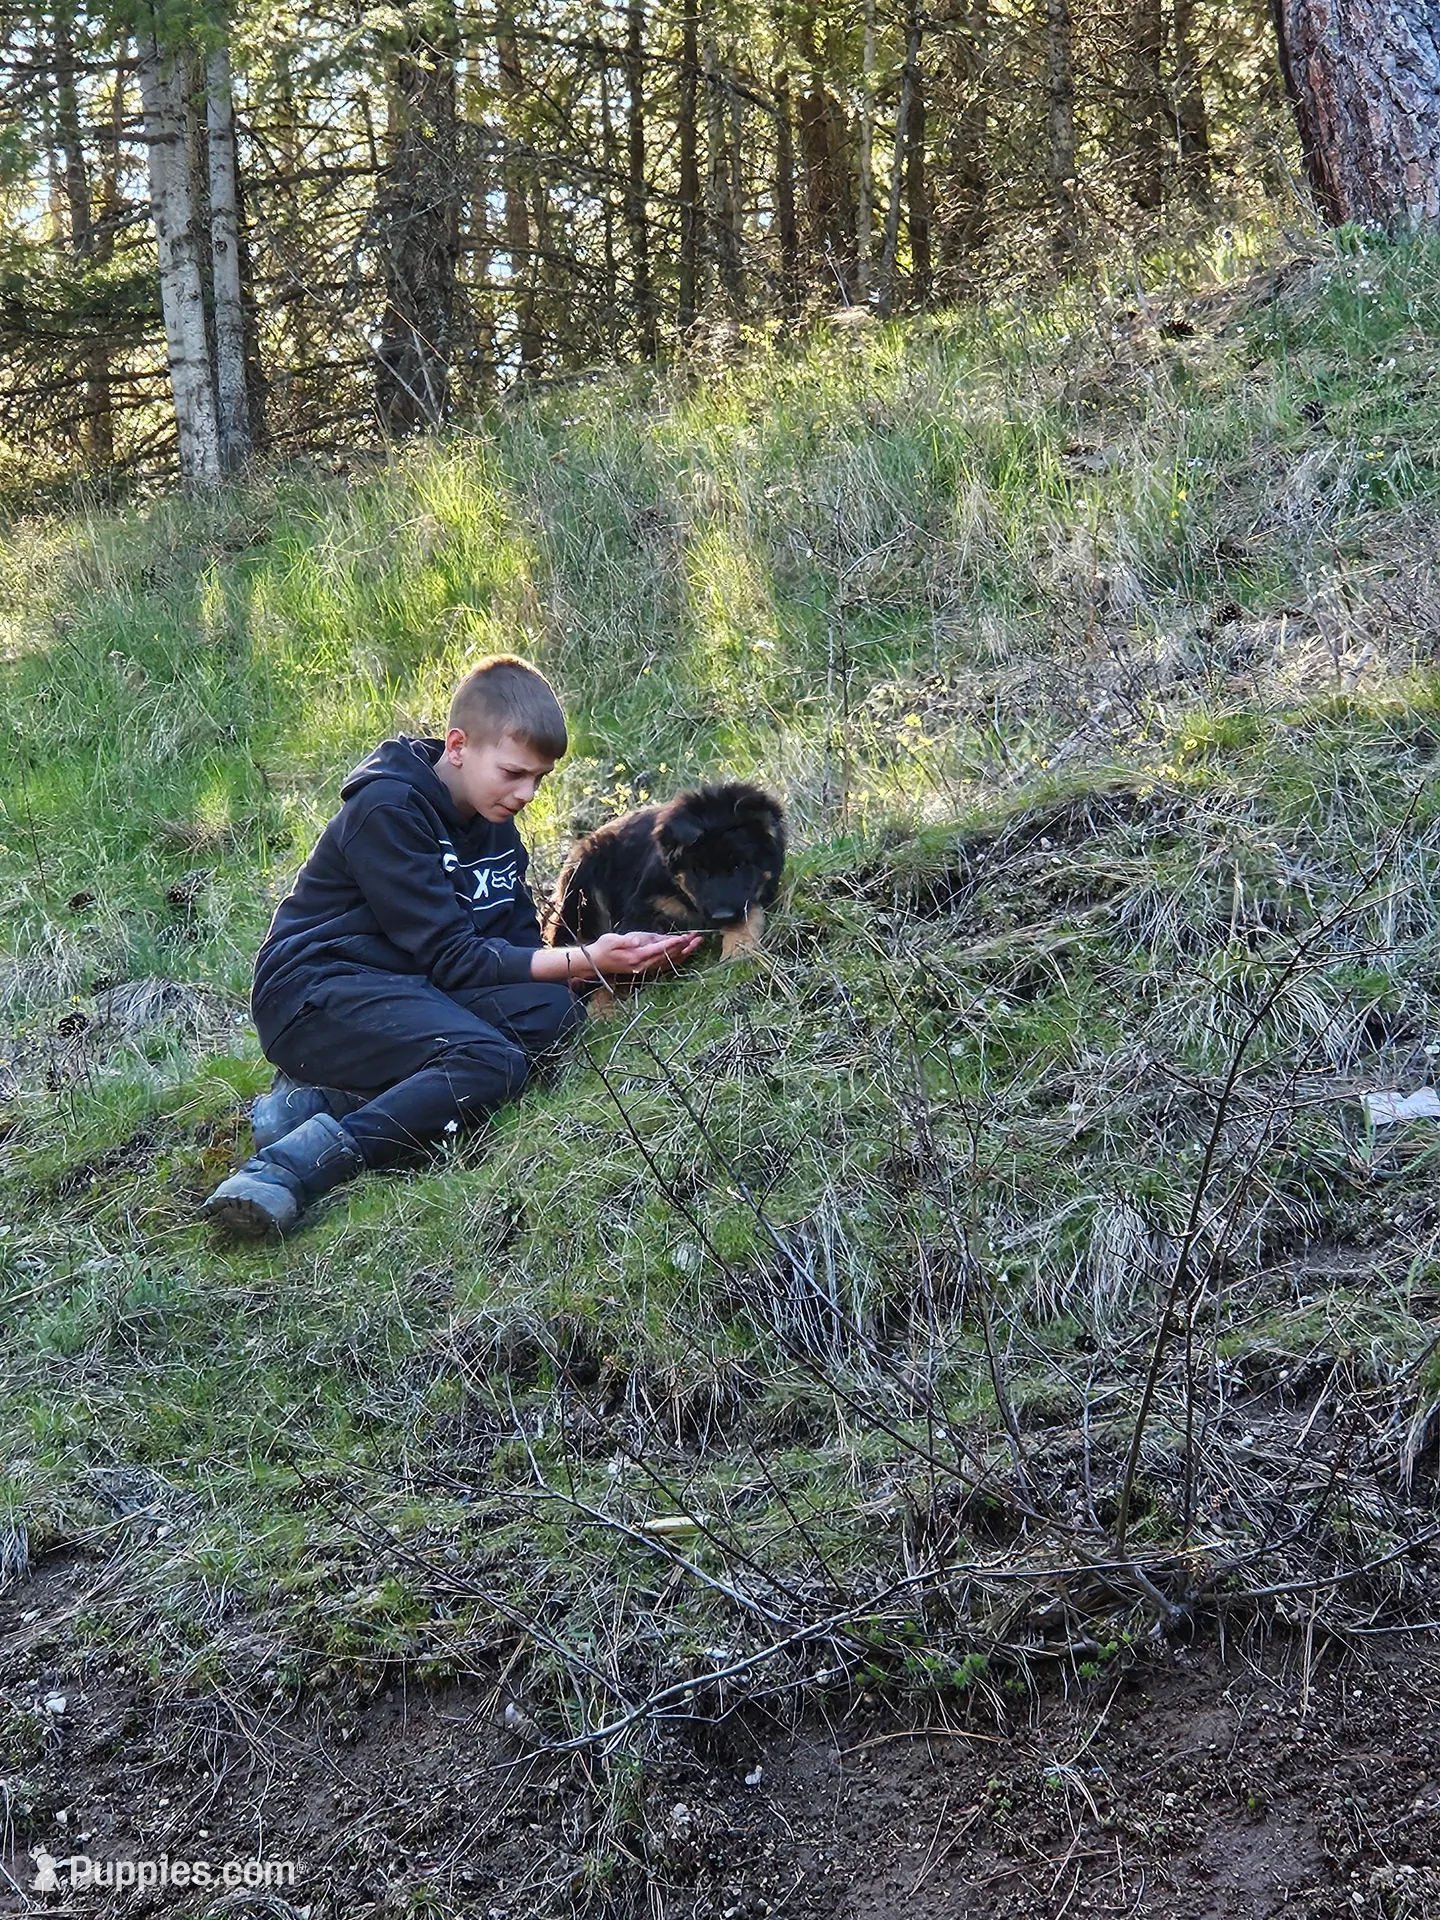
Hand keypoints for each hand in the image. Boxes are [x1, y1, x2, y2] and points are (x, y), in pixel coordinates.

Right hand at [580, 930, 702, 979]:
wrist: (596, 962)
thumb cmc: (603, 948)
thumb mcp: (611, 940)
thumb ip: (625, 940)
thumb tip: (637, 940)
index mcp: (636, 957)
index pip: (660, 950)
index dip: (673, 943)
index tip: (685, 937)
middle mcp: (644, 965)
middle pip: (669, 956)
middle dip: (685, 947)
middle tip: (699, 938)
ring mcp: (646, 968)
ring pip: (670, 962)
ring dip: (685, 953)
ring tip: (697, 943)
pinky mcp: (646, 968)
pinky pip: (666, 965)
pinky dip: (677, 959)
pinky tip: (686, 953)